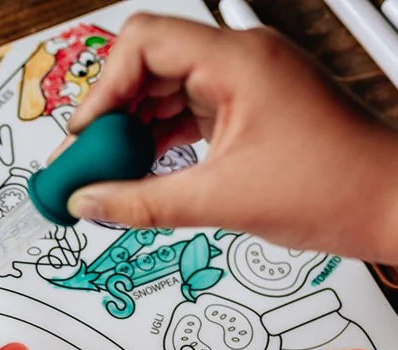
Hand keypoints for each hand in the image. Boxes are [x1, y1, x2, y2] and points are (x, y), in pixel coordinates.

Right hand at [63, 14, 397, 261]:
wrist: (385, 204)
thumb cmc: (334, 186)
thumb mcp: (219, 200)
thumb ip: (140, 204)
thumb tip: (88, 202)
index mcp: (238, 61)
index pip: (143, 42)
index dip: (103, 89)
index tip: (84, 138)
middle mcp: (240, 61)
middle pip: (146, 65)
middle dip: (110, 115)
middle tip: (87, 164)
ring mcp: (244, 83)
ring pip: (162, 91)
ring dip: (130, 132)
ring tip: (108, 176)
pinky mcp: (246, 108)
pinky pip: (185, 113)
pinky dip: (156, 143)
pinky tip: (140, 175)